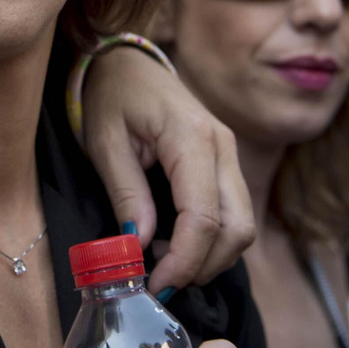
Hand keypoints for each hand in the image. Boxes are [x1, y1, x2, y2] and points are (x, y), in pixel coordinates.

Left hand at [82, 47, 254, 287]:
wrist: (129, 63)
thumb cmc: (112, 96)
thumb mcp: (105, 142)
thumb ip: (126, 192)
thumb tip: (140, 243)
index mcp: (193, 137)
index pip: (204, 217)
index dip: (183, 261)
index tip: (154, 284)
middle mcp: (224, 147)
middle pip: (237, 229)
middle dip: (202, 266)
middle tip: (160, 282)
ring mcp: (231, 155)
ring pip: (243, 226)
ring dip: (211, 257)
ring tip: (163, 263)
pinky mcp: (227, 164)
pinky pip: (235, 214)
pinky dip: (213, 241)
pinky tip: (176, 244)